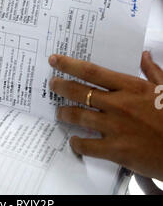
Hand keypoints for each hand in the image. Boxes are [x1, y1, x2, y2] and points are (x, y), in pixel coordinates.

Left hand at [49, 52, 162, 180]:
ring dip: (65, 113)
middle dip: (61, 86)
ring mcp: (116, 127)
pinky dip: (78, 143)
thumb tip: (144, 55)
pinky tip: (74, 141)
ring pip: (79, 116)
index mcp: (130, 87)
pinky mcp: (117, 150)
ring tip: (59, 112)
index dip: (70, 65)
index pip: (92, 71)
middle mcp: (119, 104)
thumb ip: (152, 71)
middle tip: (52, 84)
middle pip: (80, 91)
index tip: (56, 60)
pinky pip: (88, 145)